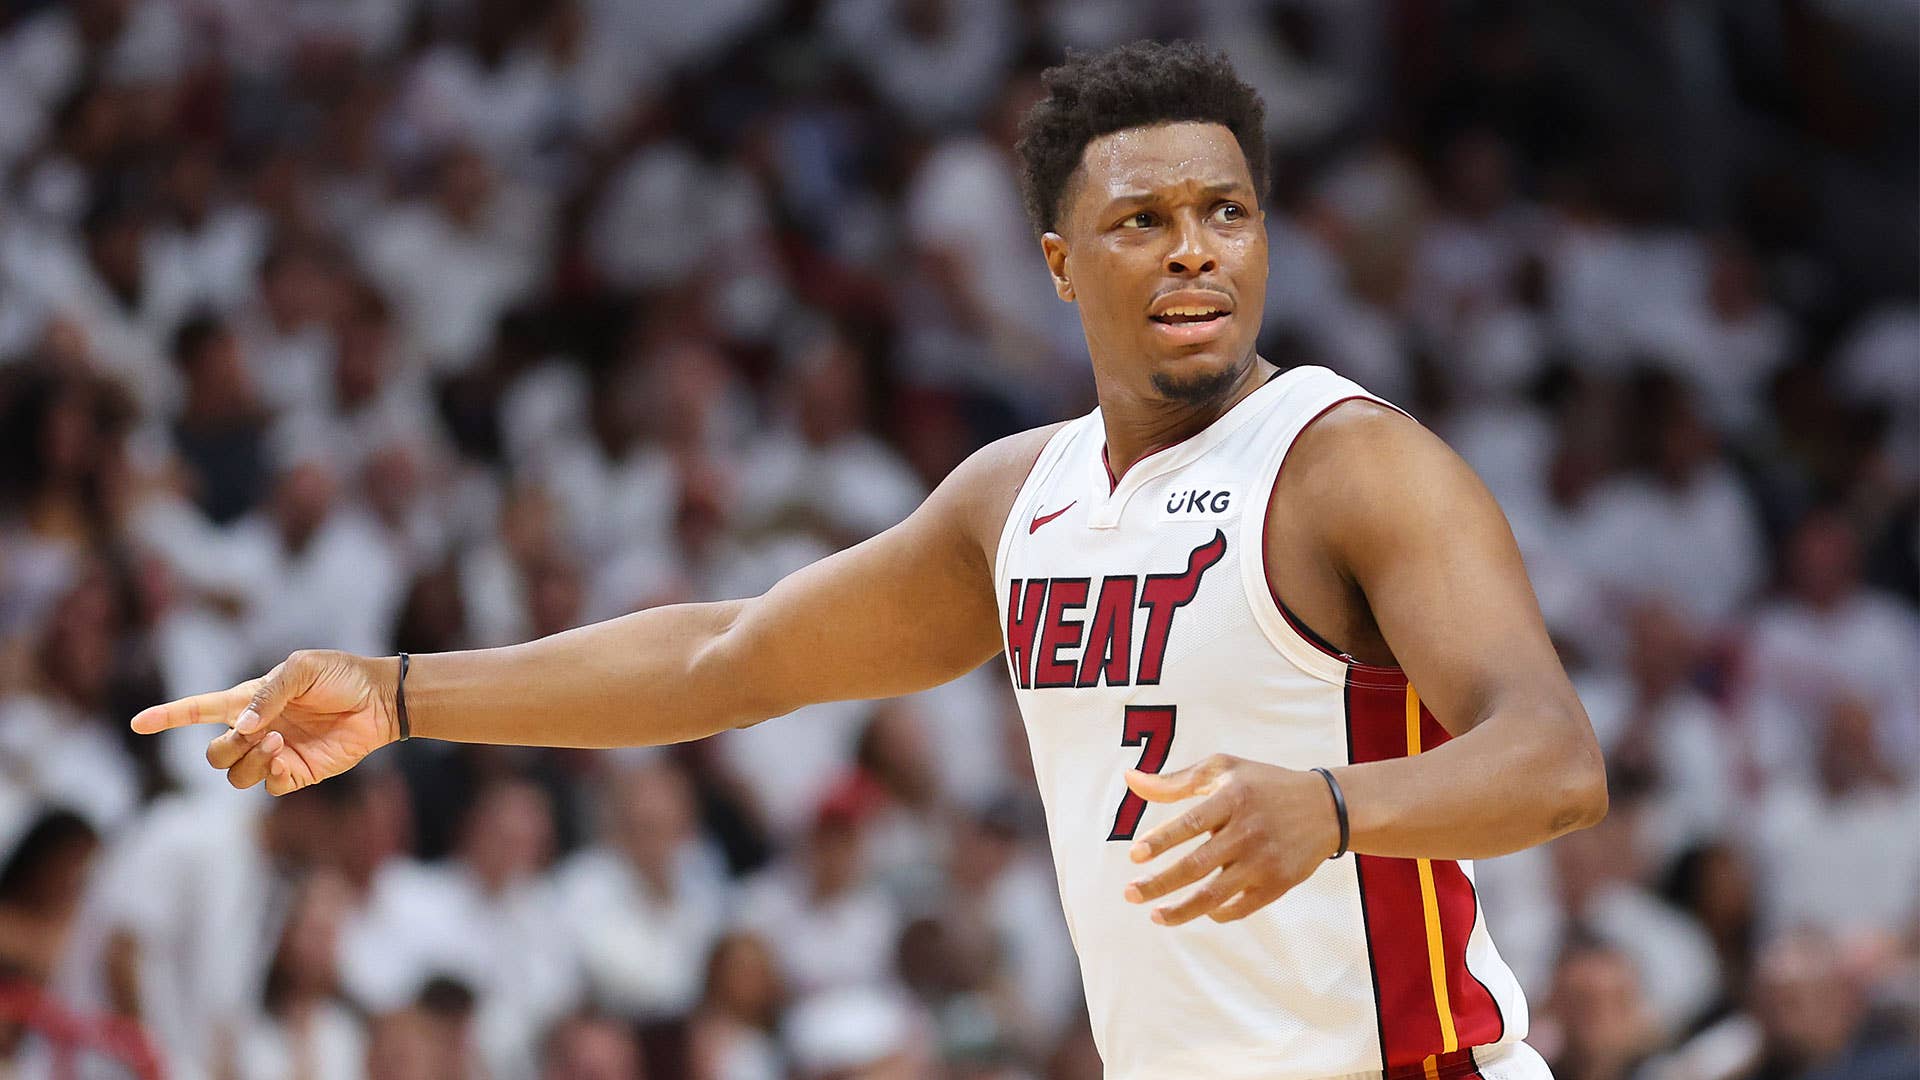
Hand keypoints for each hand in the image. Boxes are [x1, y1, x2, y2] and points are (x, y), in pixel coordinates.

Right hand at [129, 650, 400, 795]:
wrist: (378, 700)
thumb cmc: (340, 676)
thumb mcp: (301, 669)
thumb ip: (267, 694)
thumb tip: (242, 728)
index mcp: (248, 700)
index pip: (198, 710)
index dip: (167, 717)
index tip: (138, 724)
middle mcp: (255, 730)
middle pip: (213, 754)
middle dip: (225, 748)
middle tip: (258, 732)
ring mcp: (274, 754)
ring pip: (234, 774)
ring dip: (247, 760)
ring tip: (277, 742)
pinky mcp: (296, 772)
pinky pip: (267, 785)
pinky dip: (268, 773)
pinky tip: (285, 756)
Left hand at [1121, 754, 1340, 925]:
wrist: (1327, 807)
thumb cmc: (1264, 785)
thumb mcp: (1223, 770)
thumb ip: (1175, 780)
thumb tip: (1129, 779)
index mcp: (1234, 798)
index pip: (1190, 824)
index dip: (1160, 841)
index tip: (1134, 855)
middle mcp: (1249, 831)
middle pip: (1197, 865)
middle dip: (1160, 884)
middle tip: (1130, 894)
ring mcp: (1264, 861)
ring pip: (1216, 894)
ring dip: (1182, 910)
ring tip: (1155, 916)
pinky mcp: (1279, 883)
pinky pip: (1241, 908)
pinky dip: (1217, 913)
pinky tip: (1199, 911)